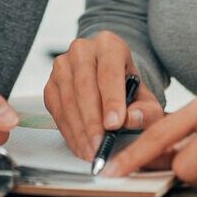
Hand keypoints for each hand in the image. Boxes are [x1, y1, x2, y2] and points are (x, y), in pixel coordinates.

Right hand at [43, 31, 165, 159]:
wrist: (110, 80)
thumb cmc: (128, 88)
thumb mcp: (146, 98)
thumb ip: (146, 110)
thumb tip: (132, 119)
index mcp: (109, 45)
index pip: (109, 72)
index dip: (111, 100)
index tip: (114, 125)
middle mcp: (82, 50)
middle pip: (85, 86)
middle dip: (92, 121)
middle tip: (100, 145)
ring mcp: (62, 66)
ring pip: (68, 99)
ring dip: (79, 129)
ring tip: (91, 151)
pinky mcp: (51, 84)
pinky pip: (57, 110)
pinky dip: (68, 131)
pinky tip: (80, 145)